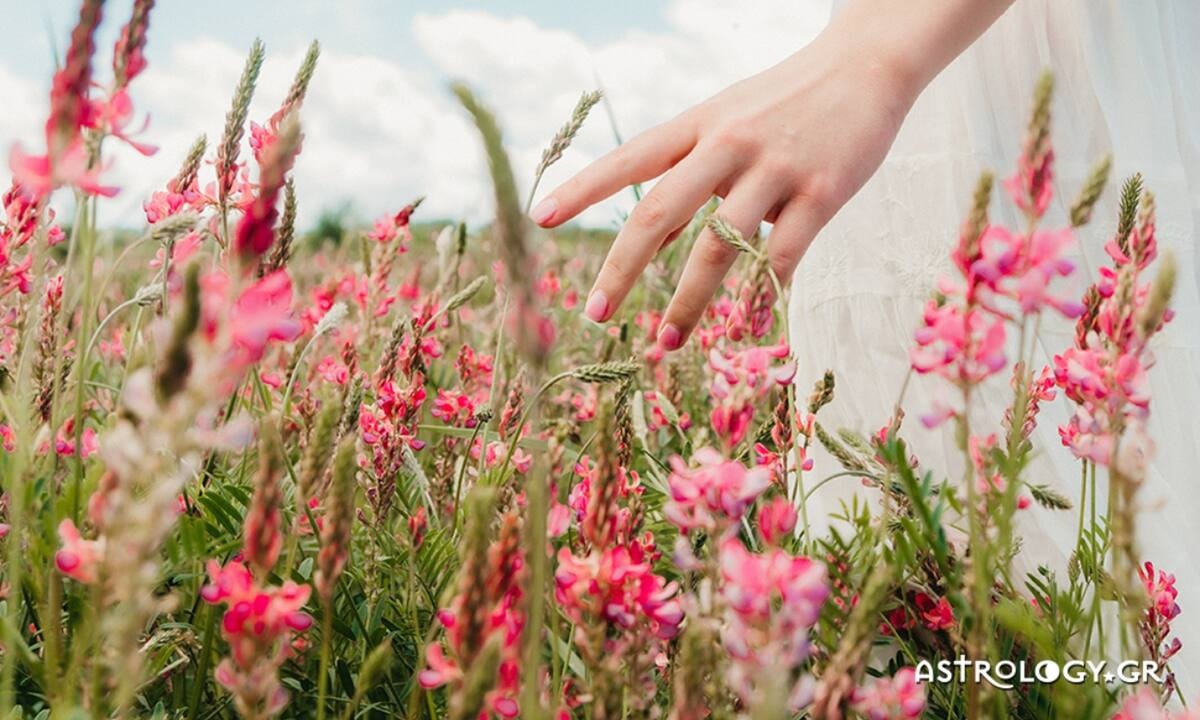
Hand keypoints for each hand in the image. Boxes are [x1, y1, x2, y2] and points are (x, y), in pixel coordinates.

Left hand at [530, 34, 917, 349]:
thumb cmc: (785, 103)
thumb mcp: (726, 121)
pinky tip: (744, 327)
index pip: (630, 158)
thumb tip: (649, 244)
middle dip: (622, 267)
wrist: (867, 66)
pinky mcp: (823, 191)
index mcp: (697, 124)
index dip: (584, 188)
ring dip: (687, 302)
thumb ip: (689, 177)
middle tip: (594, 313)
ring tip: (666, 341)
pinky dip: (759, 297)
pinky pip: (783, 257)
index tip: (542, 218)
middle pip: (660, 211)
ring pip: (719, 245)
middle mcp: (728, 142)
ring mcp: (775, 166)